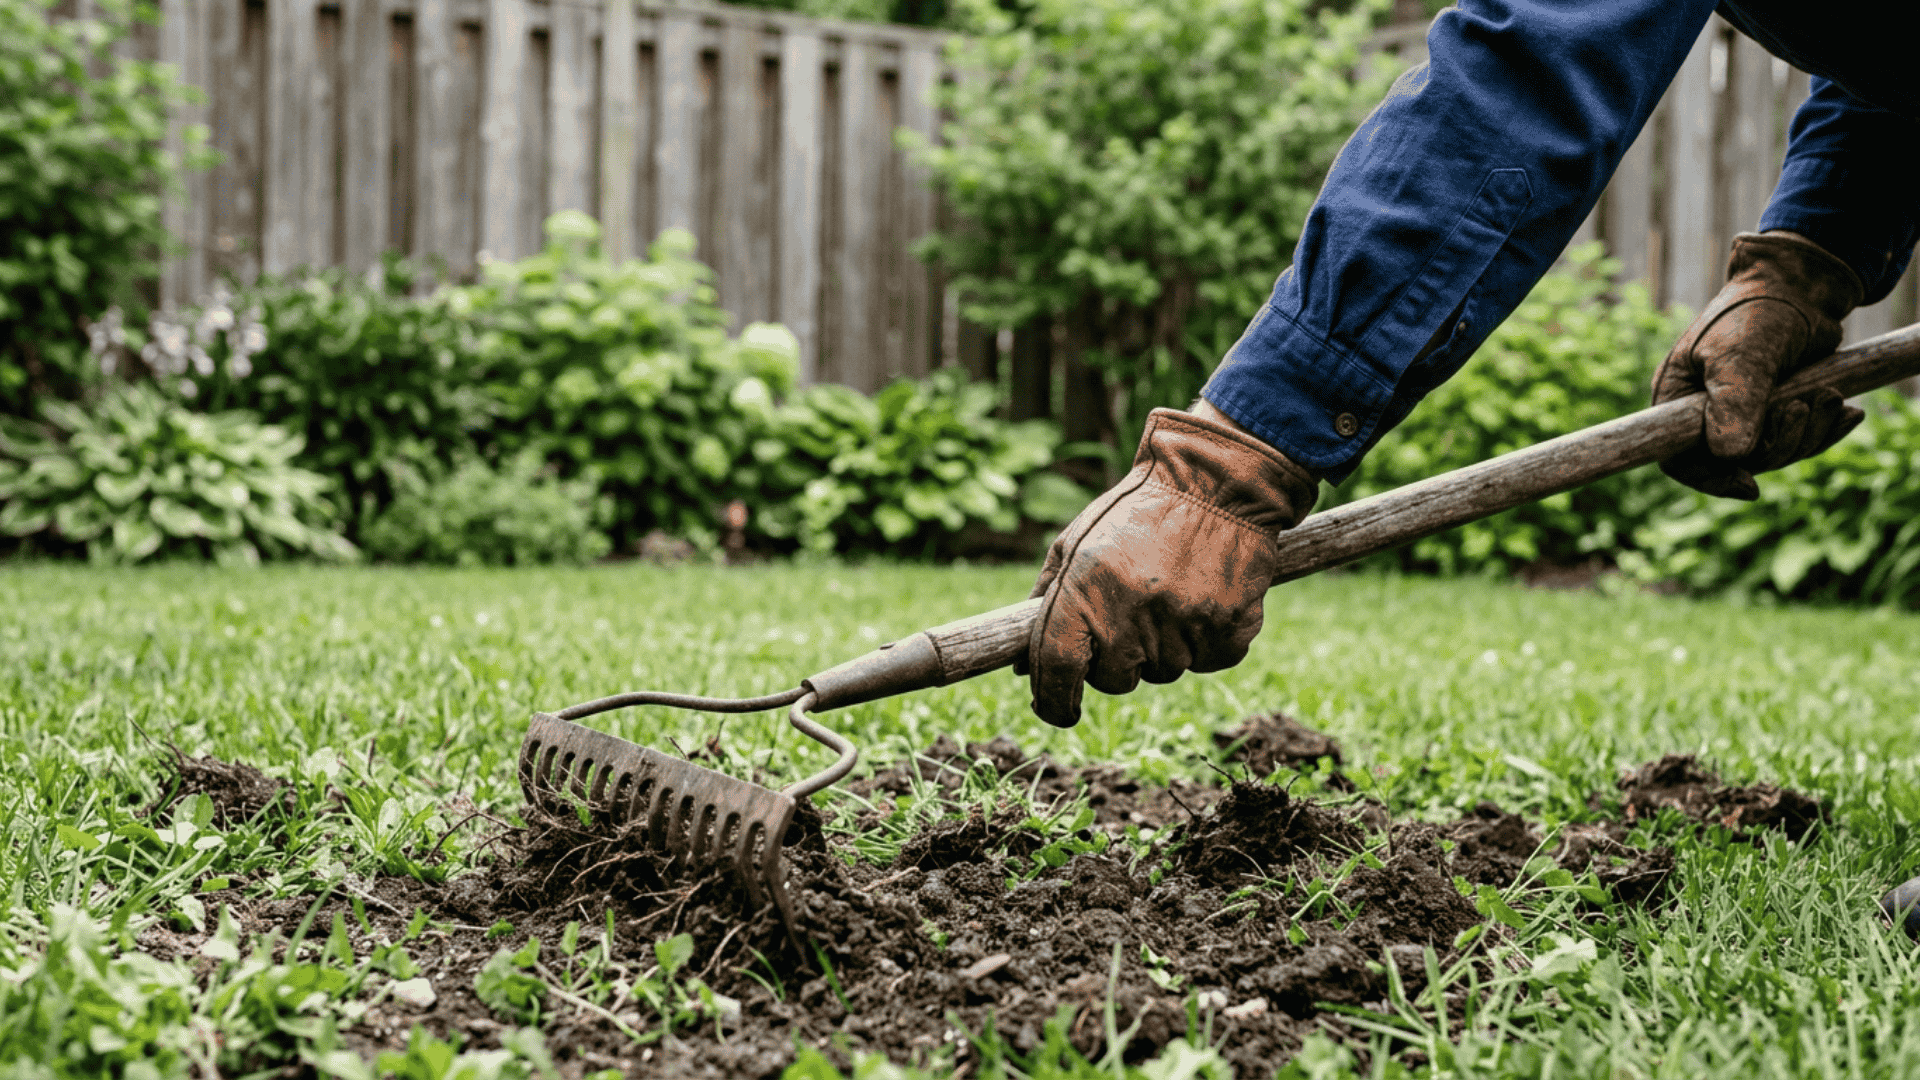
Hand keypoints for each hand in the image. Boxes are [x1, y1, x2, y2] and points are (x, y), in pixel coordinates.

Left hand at [1016, 405, 1317, 726]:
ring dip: (1162, 646)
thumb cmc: (1139, 508)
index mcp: (1086, 590)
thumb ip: (1048, 599)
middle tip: (1130, 614)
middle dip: (1115, 660)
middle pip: (1113, 680)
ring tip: (1171, 592)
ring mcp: (1184, 627)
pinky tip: (1204, 598)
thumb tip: (1026, 665)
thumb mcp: (1078, 540)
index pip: (1058, 668)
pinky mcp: (1230, 631)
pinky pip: (1208, 661)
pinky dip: (1205, 640)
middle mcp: (1132, 616)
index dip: (1053, 699)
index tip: (1058, 710)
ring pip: (1163, 671)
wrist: (1218, 481)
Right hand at [1651, 231, 1863, 499]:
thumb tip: (1732, 457)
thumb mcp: (1740, 355)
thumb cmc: (1756, 313)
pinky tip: (1847, 413)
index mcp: (1678, 399)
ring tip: (1829, 398)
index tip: (1749, 484)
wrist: (1800, 286)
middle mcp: (1705, 412)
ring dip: (1809, 434)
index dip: (1709, 478)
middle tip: (1805, 407)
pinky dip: (1825, 431)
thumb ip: (1734, 404)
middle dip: (1779, 444)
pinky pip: (1798, 441)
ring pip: (1772, 454)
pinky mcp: (1776, 411)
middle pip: (1735, 462)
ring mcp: (1742, 414)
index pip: (1677, 458)